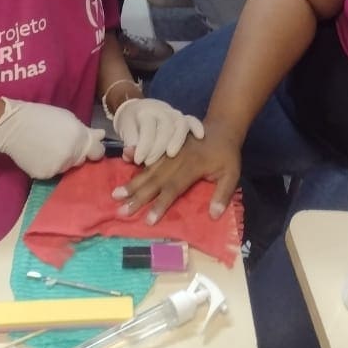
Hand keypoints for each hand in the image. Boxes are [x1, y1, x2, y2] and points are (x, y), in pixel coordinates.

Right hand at [0, 98, 105, 178]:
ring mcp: (58, 168)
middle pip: (81, 160)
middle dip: (76, 154)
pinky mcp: (44, 175)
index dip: (93, 148)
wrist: (13, 126)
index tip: (86, 145)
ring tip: (48, 147)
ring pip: (67, 167)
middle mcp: (72, 156)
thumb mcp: (68, 118)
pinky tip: (40, 154)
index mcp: (80, 139)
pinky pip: (52, 172)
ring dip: (63, 160)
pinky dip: (49, 166)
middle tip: (61, 142)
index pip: (98, 152)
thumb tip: (100, 136)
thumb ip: (85, 131)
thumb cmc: (42, 117)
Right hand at [111, 121, 241, 224]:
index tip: (148, 220)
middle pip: (154, 181)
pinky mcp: (165, 146)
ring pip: (148, 169)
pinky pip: (149, 156)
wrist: (221, 127)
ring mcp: (169, 152)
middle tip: (120, 211)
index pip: (173, 189)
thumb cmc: (226, 154)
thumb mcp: (232, 173)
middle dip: (137, 196)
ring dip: (132, 183)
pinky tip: (124, 163)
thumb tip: (214, 216)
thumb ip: (223, 194)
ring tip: (115, 194)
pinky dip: (135, 160)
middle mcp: (176, 160)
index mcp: (192, 168)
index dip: (160, 205)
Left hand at [113, 98, 204, 165]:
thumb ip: (129, 144)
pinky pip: (192, 120)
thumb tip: (130, 154)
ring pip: (180, 123)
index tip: (138, 161)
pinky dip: (197, 127)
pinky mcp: (182, 118)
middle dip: (158, 147)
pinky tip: (200, 137)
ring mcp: (173, 113)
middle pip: (165, 127)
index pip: (147, 129)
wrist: (138, 111)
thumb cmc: (132, 126)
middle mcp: (160, 110)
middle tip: (150, 163)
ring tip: (171, 154)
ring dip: (177, 139)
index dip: (143, 146)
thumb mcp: (126, 133)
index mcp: (144, 112)